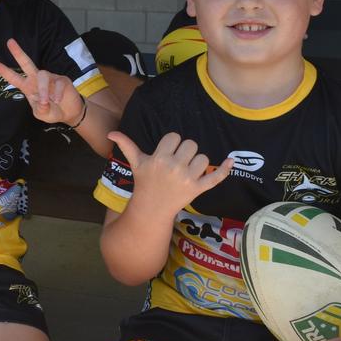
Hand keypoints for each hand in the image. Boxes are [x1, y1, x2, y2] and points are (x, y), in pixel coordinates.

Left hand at [0, 38, 82, 125]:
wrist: (69, 113)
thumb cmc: (51, 111)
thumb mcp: (42, 114)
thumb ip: (41, 110)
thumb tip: (43, 101)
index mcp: (28, 87)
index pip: (14, 77)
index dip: (4, 71)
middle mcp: (37, 79)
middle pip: (26, 63)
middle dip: (18, 53)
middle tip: (9, 42)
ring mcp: (50, 78)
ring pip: (43, 76)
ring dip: (43, 89)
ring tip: (47, 101)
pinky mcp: (62, 80)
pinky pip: (58, 83)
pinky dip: (57, 94)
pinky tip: (58, 100)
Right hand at [110, 130, 233, 214]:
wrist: (151, 208)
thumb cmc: (144, 183)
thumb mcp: (136, 163)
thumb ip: (126, 145)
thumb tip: (110, 132)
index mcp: (159, 158)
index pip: (175, 136)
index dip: (172, 143)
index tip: (166, 153)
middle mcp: (174, 167)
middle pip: (191, 144)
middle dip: (185, 151)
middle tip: (177, 162)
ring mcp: (187, 179)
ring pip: (203, 158)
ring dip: (197, 162)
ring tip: (186, 170)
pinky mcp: (198, 189)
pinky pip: (215, 177)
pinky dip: (224, 170)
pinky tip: (230, 161)